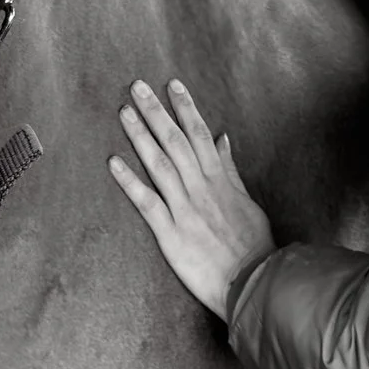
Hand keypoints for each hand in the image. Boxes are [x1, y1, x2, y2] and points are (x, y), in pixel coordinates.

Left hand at [109, 79, 273, 319]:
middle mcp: (201, 189)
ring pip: (160, 165)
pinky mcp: (171, 235)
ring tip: (125, 112)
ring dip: (141, 136)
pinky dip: (130, 182)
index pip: (200, 135)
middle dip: (156, 112)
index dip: (185, 108)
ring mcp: (185, 210)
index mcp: (220, 181)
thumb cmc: (253, 245)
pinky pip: (147, 204)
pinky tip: (113, 162)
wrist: (254, 283)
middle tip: (137, 87)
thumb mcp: (247, 202)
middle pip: (176, 142)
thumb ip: (231, 170)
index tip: (172, 85)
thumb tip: (222, 138)